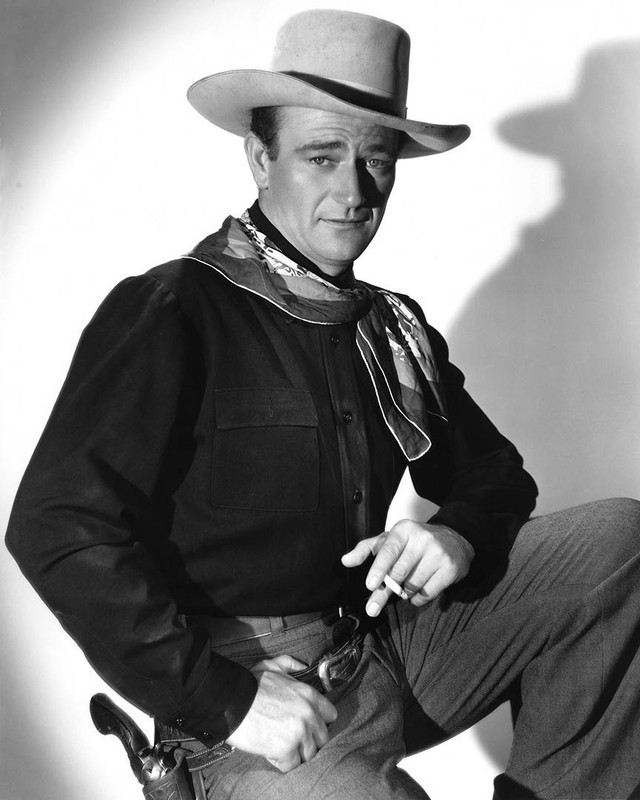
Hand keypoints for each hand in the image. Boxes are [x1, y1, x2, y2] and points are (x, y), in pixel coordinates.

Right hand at [226, 654, 337, 771]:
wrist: (231, 701)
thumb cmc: (249, 685)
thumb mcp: (272, 666)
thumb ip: (290, 664)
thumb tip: (302, 665)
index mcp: (309, 695)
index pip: (331, 715)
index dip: (319, 722)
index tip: (308, 725)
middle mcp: (309, 714)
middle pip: (322, 738)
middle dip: (308, 740)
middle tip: (291, 738)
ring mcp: (299, 733)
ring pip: (309, 754)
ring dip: (296, 752)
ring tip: (279, 744)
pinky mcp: (286, 750)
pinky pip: (292, 766)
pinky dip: (282, 762)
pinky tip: (271, 751)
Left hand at [341, 520, 474, 616]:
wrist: (454, 540)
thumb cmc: (414, 541)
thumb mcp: (390, 539)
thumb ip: (366, 549)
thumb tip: (345, 561)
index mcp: (404, 529)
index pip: (389, 550)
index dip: (379, 568)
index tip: (370, 585)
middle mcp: (422, 539)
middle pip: (398, 573)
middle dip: (384, 592)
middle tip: (372, 607)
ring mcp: (438, 554)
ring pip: (412, 585)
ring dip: (404, 592)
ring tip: (405, 585)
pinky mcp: (450, 569)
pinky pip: (428, 593)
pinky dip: (418, 598)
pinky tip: (419, 589)